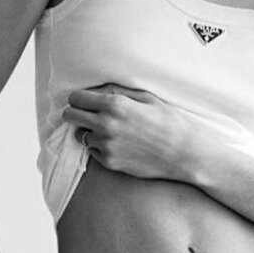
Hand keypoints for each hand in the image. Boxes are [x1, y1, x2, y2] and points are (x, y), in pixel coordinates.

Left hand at [62, 83, 190, 180]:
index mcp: (115, 104)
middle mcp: (106, 125)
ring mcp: (106, 145)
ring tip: (107, 131)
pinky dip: (99, 147)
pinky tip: (117, 145)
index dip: (79, 99)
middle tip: (87, 114)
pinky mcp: (109, 162)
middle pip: (69, 115)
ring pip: (79, 135)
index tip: (84, 101)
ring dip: (88, 131)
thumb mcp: (146, 98)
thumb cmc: (169, 121)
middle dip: (76, 113)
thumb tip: (98, 90)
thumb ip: (118, 91)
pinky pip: (92, 151)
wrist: (184, 152)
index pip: (76, 98)